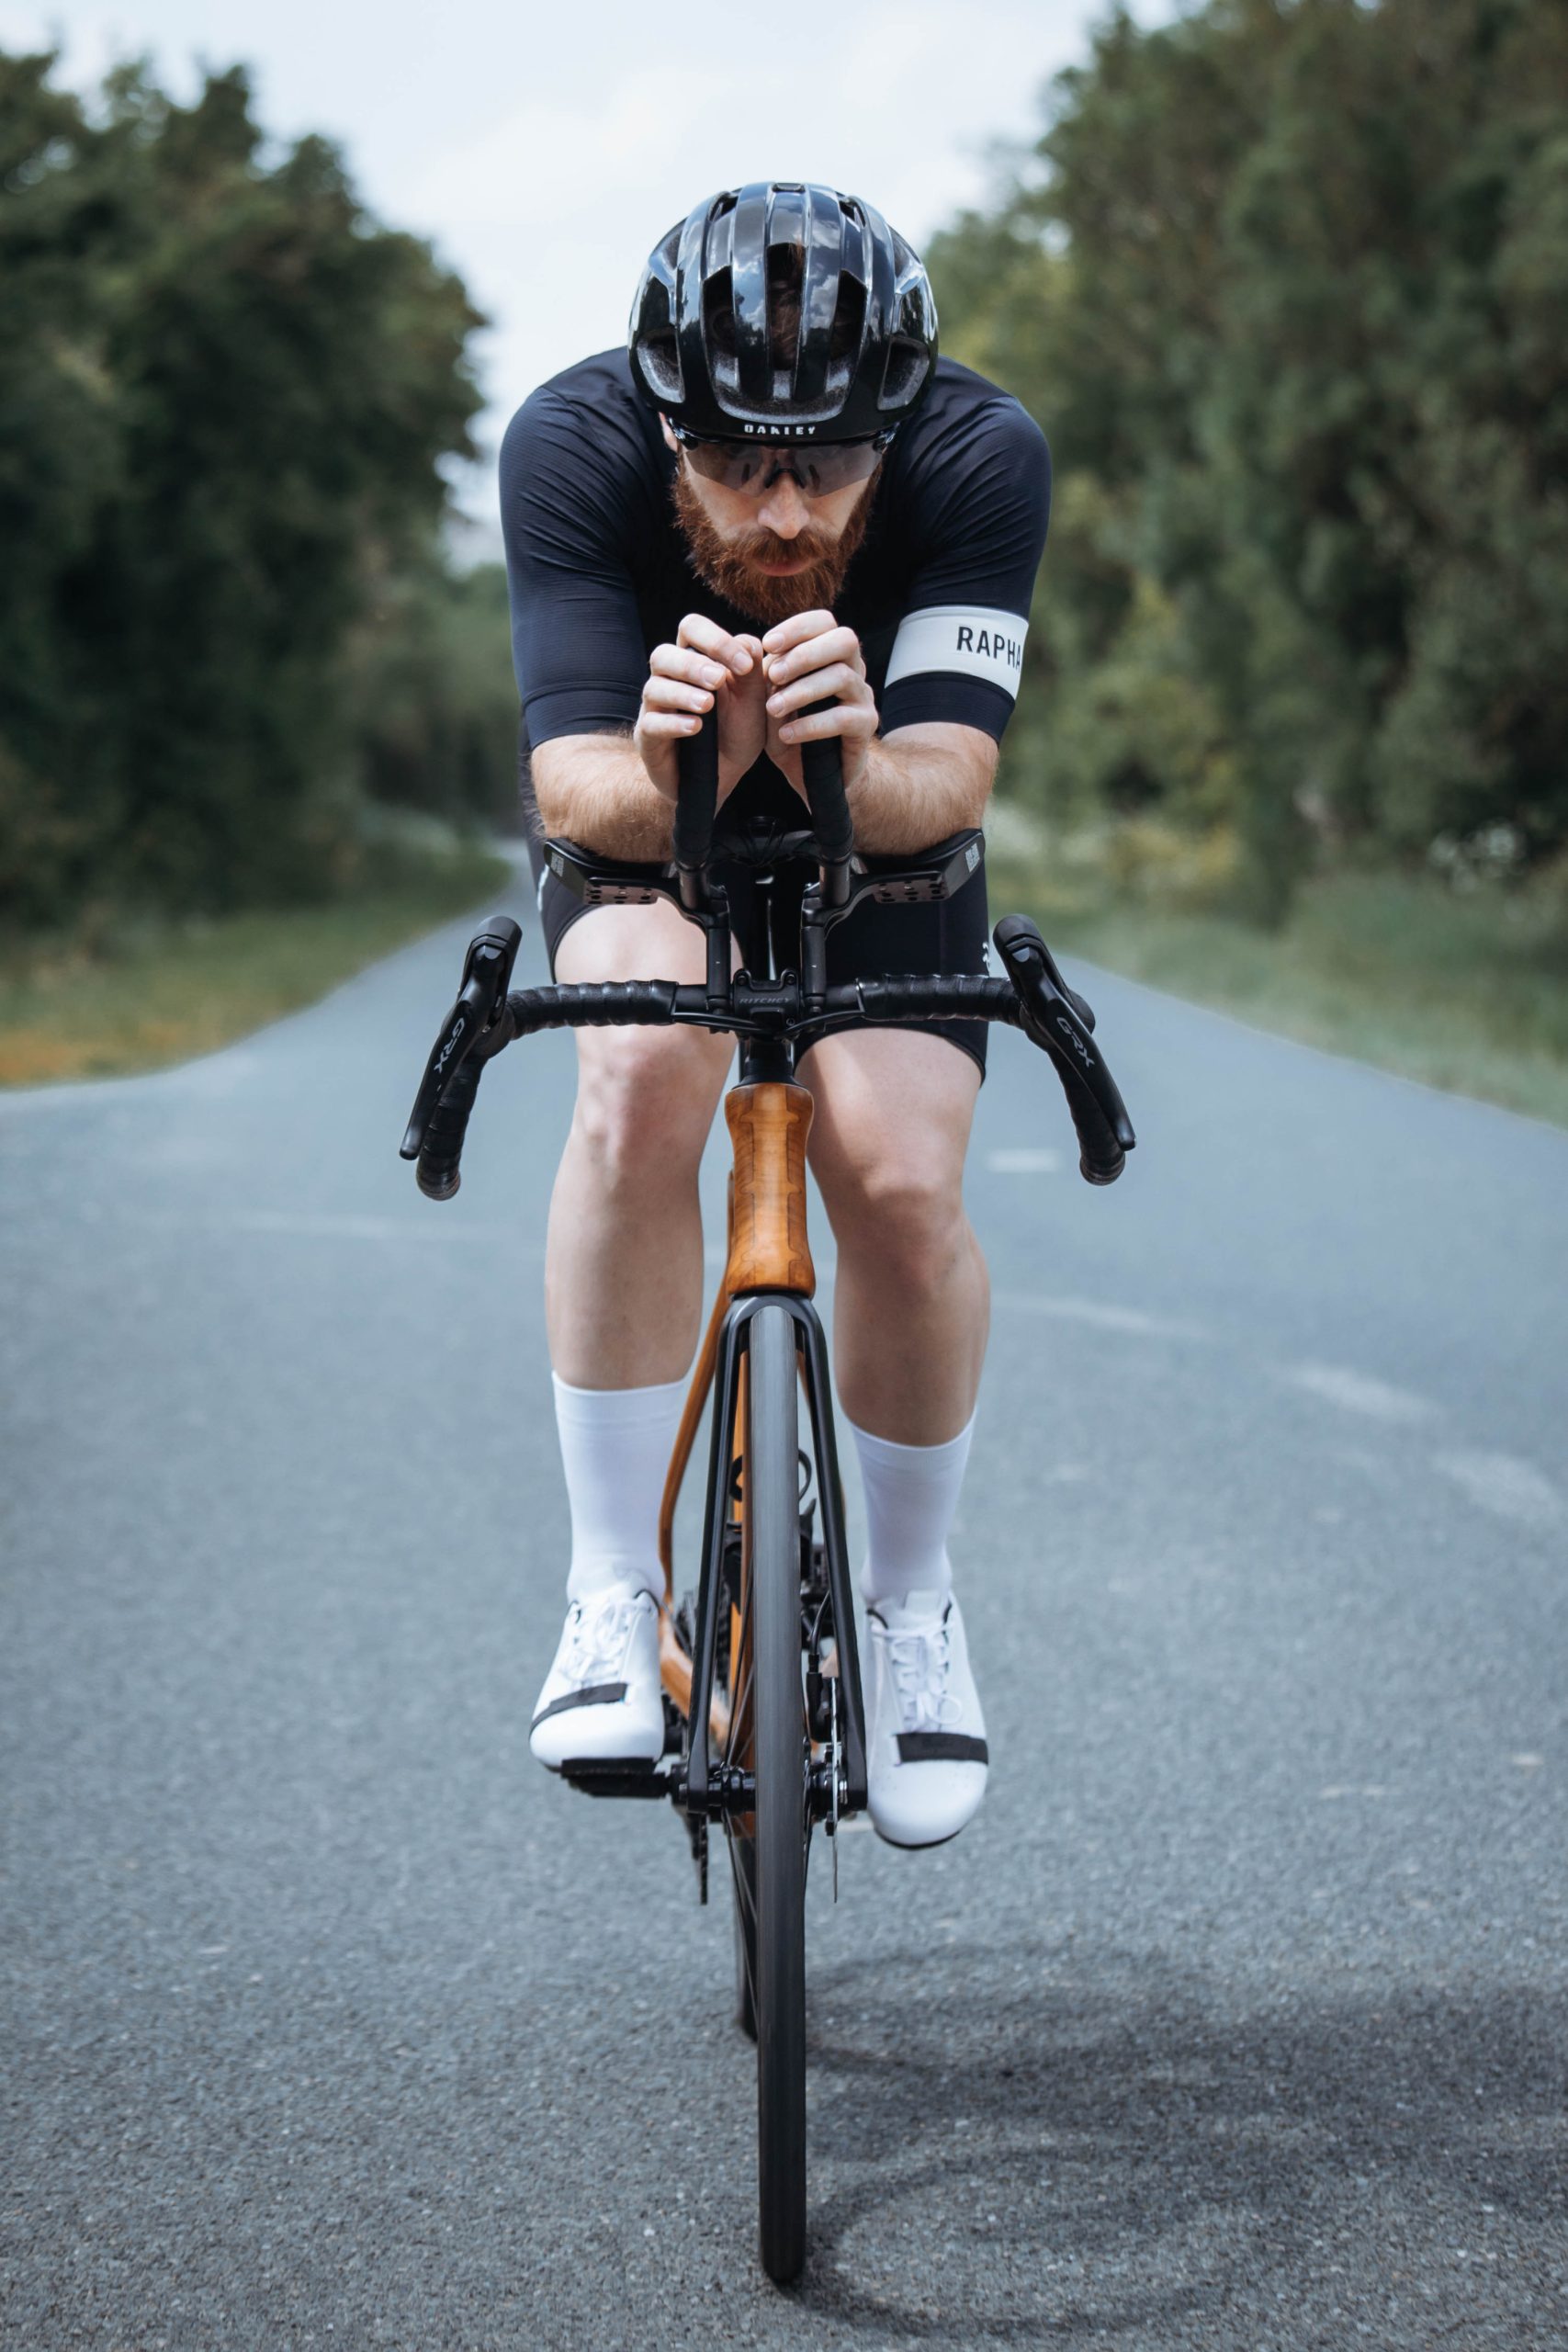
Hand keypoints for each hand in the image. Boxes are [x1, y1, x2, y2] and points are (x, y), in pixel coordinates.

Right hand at [634, 615, 765, 802]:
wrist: (721, 778)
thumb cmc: (735, 733)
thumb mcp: (753, 701)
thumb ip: (753, 671)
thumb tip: (748, 642)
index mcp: (695, 661)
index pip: (691, 629)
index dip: (715, 639)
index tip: (745, 665)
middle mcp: (669, 680)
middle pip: (663, 654)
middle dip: (692, 665)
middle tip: (719, 680)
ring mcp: (655, 709)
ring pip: (653, 688)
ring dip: (682, 693)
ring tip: (707, 705)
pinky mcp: (648, 738)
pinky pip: (651, 724)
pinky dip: (674, 724)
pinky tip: (695, 728)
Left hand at [760, 610, 877, 798]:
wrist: (814, 777)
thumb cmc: (790, 730)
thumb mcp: (769, 700)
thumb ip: (763, 675)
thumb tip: (750, 646)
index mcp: (831, 655)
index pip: (824, 622)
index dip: (797, 627)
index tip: (767, 644)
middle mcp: (852, 669)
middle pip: (844, 640)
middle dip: (804, 653)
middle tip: (773, 675)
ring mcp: (862, 696)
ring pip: (841, 677)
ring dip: (802, 690)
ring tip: (773, 709)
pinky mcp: (865, 726)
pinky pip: (842, 718)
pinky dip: (810, 724)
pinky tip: (786, 734)